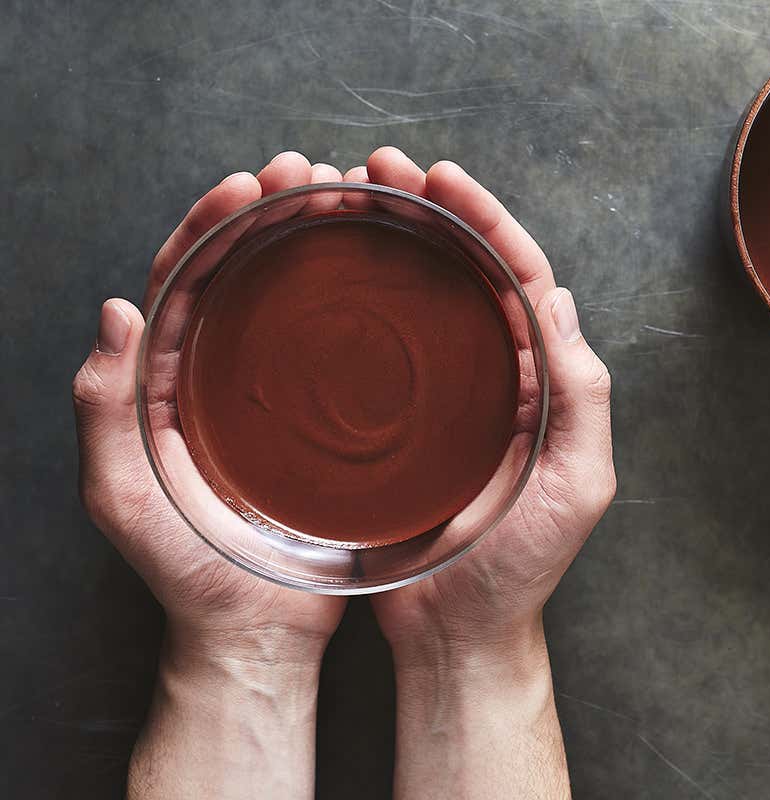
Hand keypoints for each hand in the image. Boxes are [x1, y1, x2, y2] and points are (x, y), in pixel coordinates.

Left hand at [72, 152, 346, 798]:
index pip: (184, 279)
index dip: (212, 223)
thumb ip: (103, 407)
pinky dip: (355, 303)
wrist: (255, 633)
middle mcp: (217, 375)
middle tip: (313, 174)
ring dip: (314, 243)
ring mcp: (274, 396)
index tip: (252, 184)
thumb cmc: (190, 575)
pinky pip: (338, 348)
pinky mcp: (324, 422)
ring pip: (291, 299)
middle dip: (270, 213)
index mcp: (163, 381)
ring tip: (350, 200)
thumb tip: (118, 308)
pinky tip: (386, 275)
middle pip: (240, 273)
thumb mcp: (124, 496)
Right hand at [352, 147, 614, 798]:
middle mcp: (505, 377)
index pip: (522, 278)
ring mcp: (451, 397)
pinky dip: (364, 302)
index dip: (485, 220)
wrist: (459, 634)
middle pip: (472, 272)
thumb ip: (581, 396)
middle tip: (378, 171)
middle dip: (434, 214)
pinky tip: (329, 274)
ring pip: (427, 300)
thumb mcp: (576, 484)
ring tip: (346, 200)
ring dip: (395, 243)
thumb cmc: (520, 570)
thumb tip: (560, 300)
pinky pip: (384, 348)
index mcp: (548, 381)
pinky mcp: (402, 424)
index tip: (438, 179)